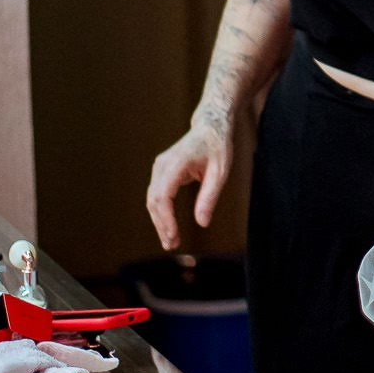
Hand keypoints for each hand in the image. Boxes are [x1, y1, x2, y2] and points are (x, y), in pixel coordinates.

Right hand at [144, 116, 234, 249]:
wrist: (210, 127)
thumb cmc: (218, 147)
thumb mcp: (220, 172)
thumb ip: (210, 196)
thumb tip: (202, 223)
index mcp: (176, 163)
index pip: (163, 195)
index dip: (166, 218)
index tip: (173, 236)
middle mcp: (162, 165)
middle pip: (154, 200)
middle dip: (161, 224)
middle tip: (172, 245)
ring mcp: (159, 167)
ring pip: (152, 199)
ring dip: (159, 221)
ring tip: (170, 242)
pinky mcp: (161, 172)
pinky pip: (157, 195)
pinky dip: (161, 212)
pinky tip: (168, 227)